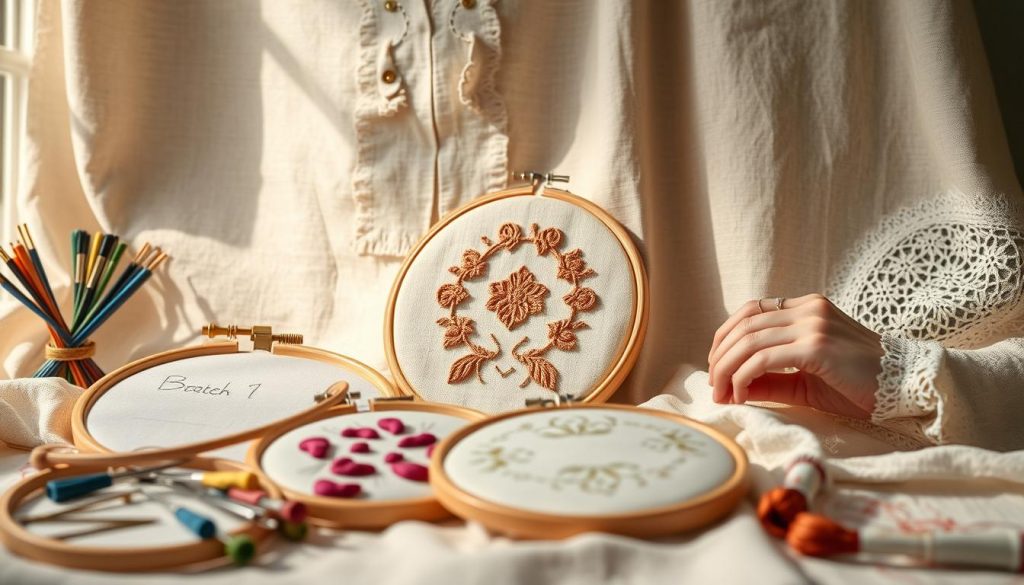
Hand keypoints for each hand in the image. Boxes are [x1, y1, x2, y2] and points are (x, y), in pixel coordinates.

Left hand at [707, 293, 882, 418]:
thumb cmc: (856, 385)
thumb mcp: (805, 379)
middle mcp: (808, 309)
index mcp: (806, 308)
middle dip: (719, 358)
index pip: (750, 311)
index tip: (716, 367)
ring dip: (726, 370)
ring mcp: (813, 325)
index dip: (724, 337)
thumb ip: (770, 377)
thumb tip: (729, 385)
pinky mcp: (817, 347)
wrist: (903, 388)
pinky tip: (742, 395)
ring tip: (723, 395)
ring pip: (748, 341)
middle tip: (714, 387)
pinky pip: (764, 359)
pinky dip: (744, 377)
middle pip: (743, 325)